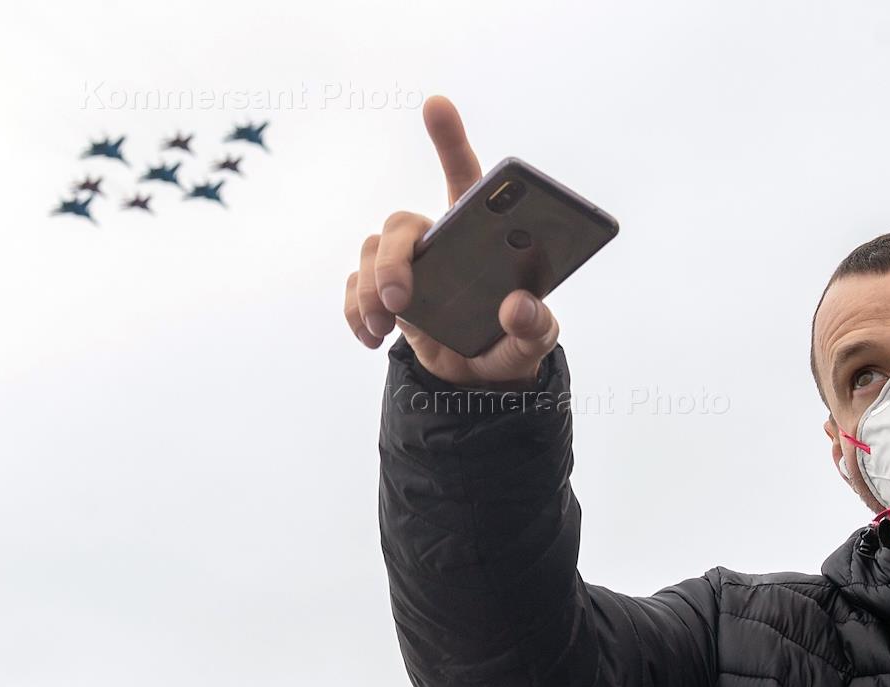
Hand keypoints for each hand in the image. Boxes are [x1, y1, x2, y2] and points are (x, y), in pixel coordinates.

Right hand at [344, 96, 559, 389]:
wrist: (479, 380)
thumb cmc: (512, 342)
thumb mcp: (536, 340)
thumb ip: (535, 325)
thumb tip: (519, 306)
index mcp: (478, 236)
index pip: (464, 178)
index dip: (449, 139)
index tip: (436, 103)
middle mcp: (437, 242)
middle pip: (401, 225)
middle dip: (393, 259)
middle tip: (401, 299)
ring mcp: (406, 268)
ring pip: (369, 254)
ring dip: (369, 289)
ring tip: (385, 326)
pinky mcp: (382, 296)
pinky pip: (353, 291)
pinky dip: (355, 313)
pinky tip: (370, 338)